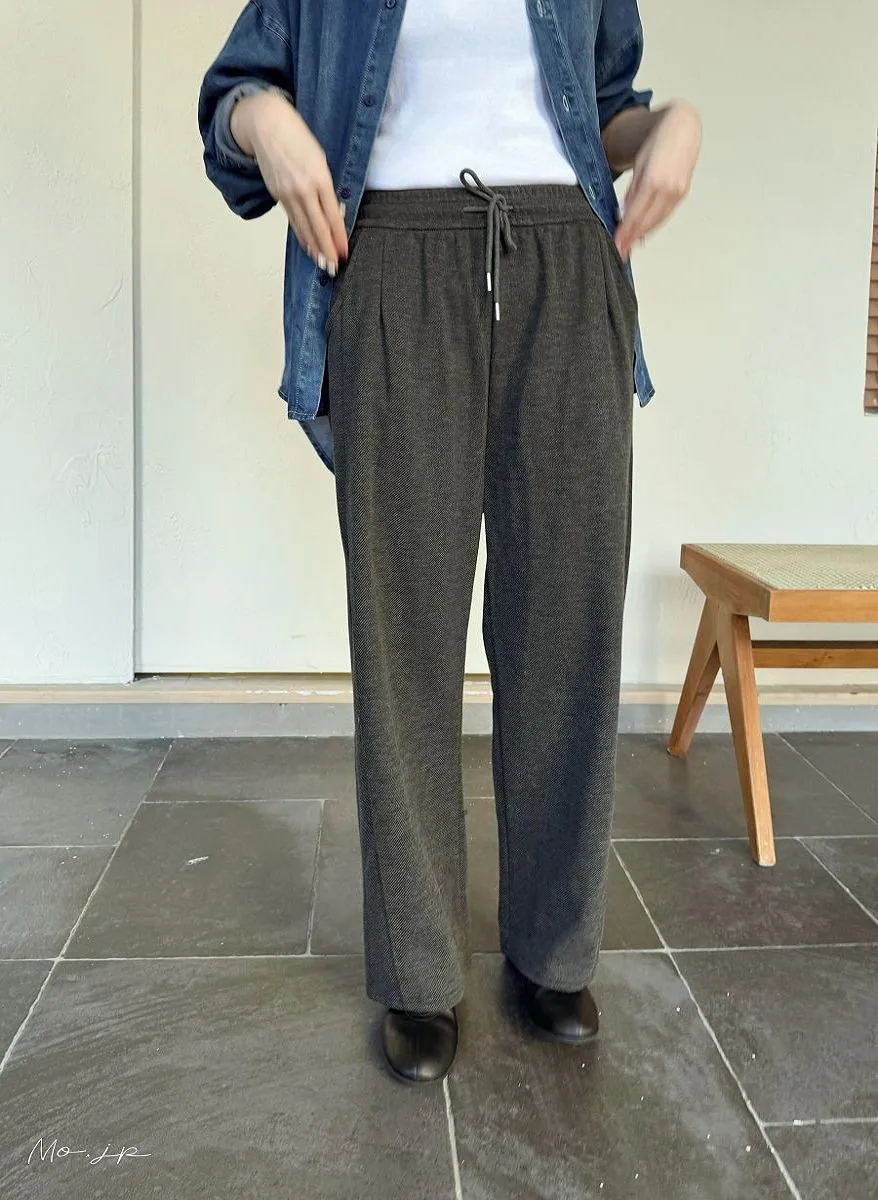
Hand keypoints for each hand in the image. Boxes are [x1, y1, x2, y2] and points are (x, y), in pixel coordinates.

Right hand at [232, 89, 347, 271]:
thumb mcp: (319, 157)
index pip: (332, 216)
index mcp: (318, 177)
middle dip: (327, 250)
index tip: (344, 252)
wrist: (266, 124)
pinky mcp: (277, 194)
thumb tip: (332, 208)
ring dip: (314, 248)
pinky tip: (308, 246)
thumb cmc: (297, 137)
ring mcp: (288, 193)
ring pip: (304, 228)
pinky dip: (302, 235)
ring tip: (323, 264)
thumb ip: (326, 184)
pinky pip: (292, 220)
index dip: (338, 237)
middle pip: (317, 227)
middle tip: (334, 268)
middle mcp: (303, 189)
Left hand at [614, 102, 701, 260]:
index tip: (617, 244)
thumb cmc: (658, 142)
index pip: (636, 214)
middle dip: (632, 238)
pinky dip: (653, 225)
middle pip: (647, 221)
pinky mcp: (682, 194)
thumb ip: (633, 190)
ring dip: (642, 235)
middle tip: (620, 251)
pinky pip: (665, 215)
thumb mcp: (639, 164)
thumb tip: (625, 213)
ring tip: (629, 246)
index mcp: (654, 180)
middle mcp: (669, 189)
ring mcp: (678, 193)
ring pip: (657, 221)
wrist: (683, 129)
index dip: (626, 232)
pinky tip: (643, 233)